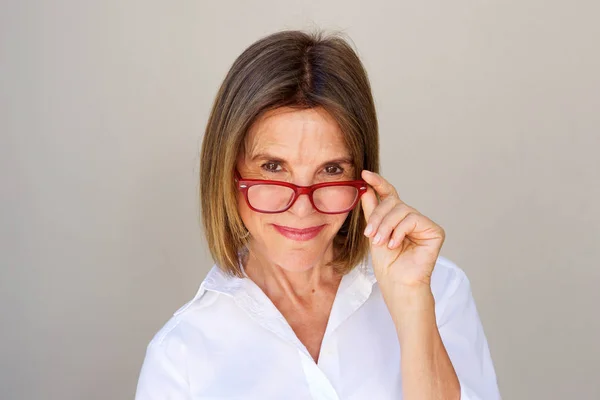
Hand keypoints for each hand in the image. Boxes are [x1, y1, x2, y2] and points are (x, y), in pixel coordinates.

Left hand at [360, 170, 444, 289]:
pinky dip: (400, 231)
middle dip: (378, 216)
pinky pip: (413, 219)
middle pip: (393, 202)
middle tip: (369, 234)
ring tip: (381, 242)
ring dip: (387, 226)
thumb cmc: (387, 264)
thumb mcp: (373, 233)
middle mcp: (411, 217)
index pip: (388, 194)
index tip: (365, 174)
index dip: (378, 182)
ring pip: (402, 210)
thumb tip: (366, 189)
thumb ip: (372, 211)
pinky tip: (395, 244)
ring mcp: (423, 223)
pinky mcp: (434, 231)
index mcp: (396, 217)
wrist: (397, 283)